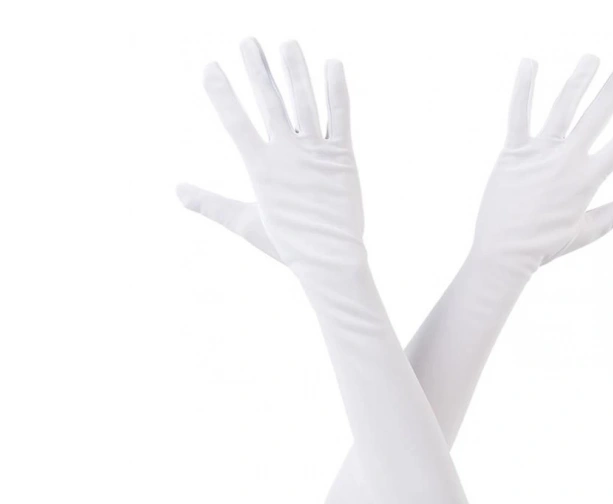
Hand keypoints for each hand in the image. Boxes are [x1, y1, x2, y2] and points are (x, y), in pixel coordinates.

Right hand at [178, 39, 363, 268]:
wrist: (330, 260)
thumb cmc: (287, 245)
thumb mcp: (244, 222)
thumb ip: (210, 203)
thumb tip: (176, 190)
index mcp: (260, 167)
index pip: (235, 121)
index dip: (221, 92)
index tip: (210, 65)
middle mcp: (286, 154)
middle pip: (269, 102)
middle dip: (257, 69)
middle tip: (248, 41)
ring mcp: (316, 153)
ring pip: (304, 102)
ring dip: (294, 70)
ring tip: (287, 43)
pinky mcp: (342, 158)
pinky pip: (340, 116)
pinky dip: (336, 89)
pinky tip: (331, 63)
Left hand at [472, 56, 612, 269]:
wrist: (504, 253)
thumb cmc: (545, 245)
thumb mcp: (588, 230)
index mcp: (587, 180)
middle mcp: (566, 161)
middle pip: (596, 116)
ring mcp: (539, 153)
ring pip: (563, 107)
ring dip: (579, 80)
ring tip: (592, 58)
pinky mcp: (513, 152)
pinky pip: (518, 113)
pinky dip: (524, 87)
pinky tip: (530, 62)